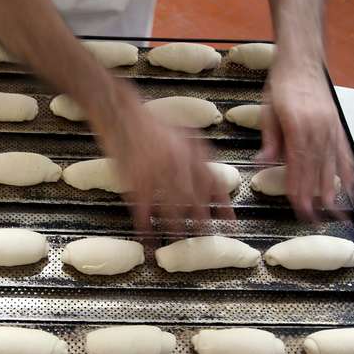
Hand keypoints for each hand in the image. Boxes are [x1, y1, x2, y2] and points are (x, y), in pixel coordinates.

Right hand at [89, 86, 233, 233]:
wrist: (123, 116)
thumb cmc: (152, 124)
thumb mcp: (183, 135)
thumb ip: (198, 157)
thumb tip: (212, 179)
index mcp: (191, 153)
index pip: (214, 184)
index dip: (223, 205)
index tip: (230, 223)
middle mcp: (177, 164)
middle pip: (195, 199)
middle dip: (202, 220)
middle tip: (206, 235)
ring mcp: (156, 173)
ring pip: (172, 208)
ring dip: (177, 226)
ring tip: (180, 238)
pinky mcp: (136, 180)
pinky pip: (144, 209)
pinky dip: (146, 224)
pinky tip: (148, 235)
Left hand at [256, 58, 353, 219]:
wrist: (302, 61)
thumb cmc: (282, 85)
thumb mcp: (268, 111)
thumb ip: (270, 139)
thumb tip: (263, 163)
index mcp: (299, 126)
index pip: (298, 165)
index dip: (299, 188)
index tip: (298, 207)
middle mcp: (319, 129)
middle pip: (316, 169)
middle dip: (314, 196)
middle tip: (313, 217)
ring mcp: (331, 129)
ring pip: (332, 165)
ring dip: (332, 189)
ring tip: (335, 210)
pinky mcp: (337, 127)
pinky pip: (345, 153)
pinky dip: (349, 172)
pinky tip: (353, 187)